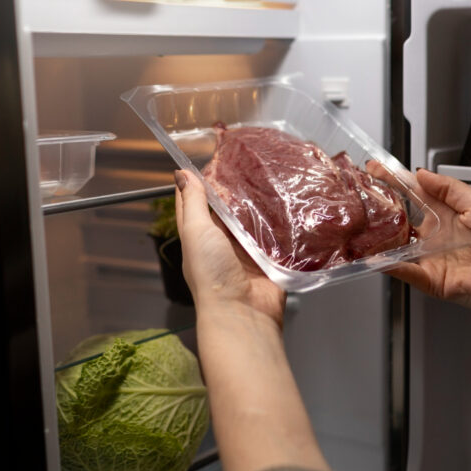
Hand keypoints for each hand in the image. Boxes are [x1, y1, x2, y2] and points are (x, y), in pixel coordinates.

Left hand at [174, 169, 285, 326]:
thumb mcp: (196, 232)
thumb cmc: (212, 274)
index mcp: (198, 234)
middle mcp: (222, 240)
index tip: (210, 157)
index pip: (194, 201)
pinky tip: (289, 203)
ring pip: (254, 218)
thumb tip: (181, 172)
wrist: (243, 312)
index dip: (198, 180)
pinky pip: (276, 234)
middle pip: (228, 208)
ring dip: (261, 202)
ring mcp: (247, 249)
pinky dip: (281, 221)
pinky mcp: (270, 257)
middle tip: (249, 161)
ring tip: (272, 175)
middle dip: (236, 188)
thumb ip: (193, 203)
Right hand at [366, 162, 470, 332]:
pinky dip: (389, 265)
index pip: (413, 193)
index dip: (394, 181)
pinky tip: (375, 257)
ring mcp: (430, 257)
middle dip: (378, 208)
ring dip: (378, 237)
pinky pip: (405, 270)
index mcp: (446, 213)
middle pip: (399, 219)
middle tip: (360, 197)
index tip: (375, 169)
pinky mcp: (431, 279)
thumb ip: (448, 187)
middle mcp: (435, 234)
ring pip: (396, 246)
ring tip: (360, 225)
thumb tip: (422, 173)